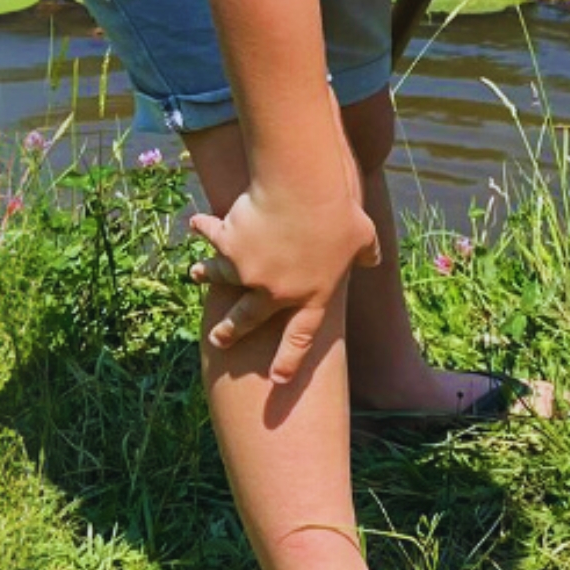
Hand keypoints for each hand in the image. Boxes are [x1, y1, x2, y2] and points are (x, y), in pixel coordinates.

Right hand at [186, 153, 380, 383]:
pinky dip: (204, 228)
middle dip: (230, 331)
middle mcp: (275, 292)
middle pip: (248, 319)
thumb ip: (367, 253)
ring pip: (222, 279)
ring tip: (196, 274)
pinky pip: (213, 238)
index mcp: (313, 295)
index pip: (301, 337)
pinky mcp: (229, 245)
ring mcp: (248, 272)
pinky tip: (195, 224)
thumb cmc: (339, 212)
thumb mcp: (364, 236)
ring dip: (207, 275)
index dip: (288, 360)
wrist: (304, 190)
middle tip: (218, 339)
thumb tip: (373, 259)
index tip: (277, 379)